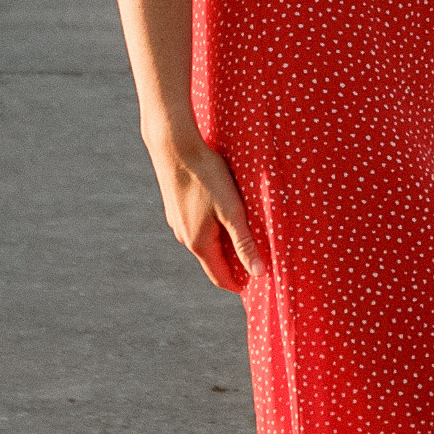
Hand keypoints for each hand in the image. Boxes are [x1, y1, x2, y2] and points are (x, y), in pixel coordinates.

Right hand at [143, 123, 259, 291]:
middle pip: (212, 260)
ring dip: (222, 244)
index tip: (255, 286)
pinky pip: (196, 226)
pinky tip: (221, 213)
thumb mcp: (232, 209)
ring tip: (242, 235)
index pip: (220, 277)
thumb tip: (259, 272)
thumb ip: (244, 242)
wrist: (174, 147)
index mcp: (199, 243)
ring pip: (203, 242)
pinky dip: (211, 228)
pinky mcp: (175, 208)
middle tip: (255, 260)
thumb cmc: (206, 176)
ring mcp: (176, 223)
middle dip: (232, 264)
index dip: (238, 284)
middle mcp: (184, 237)